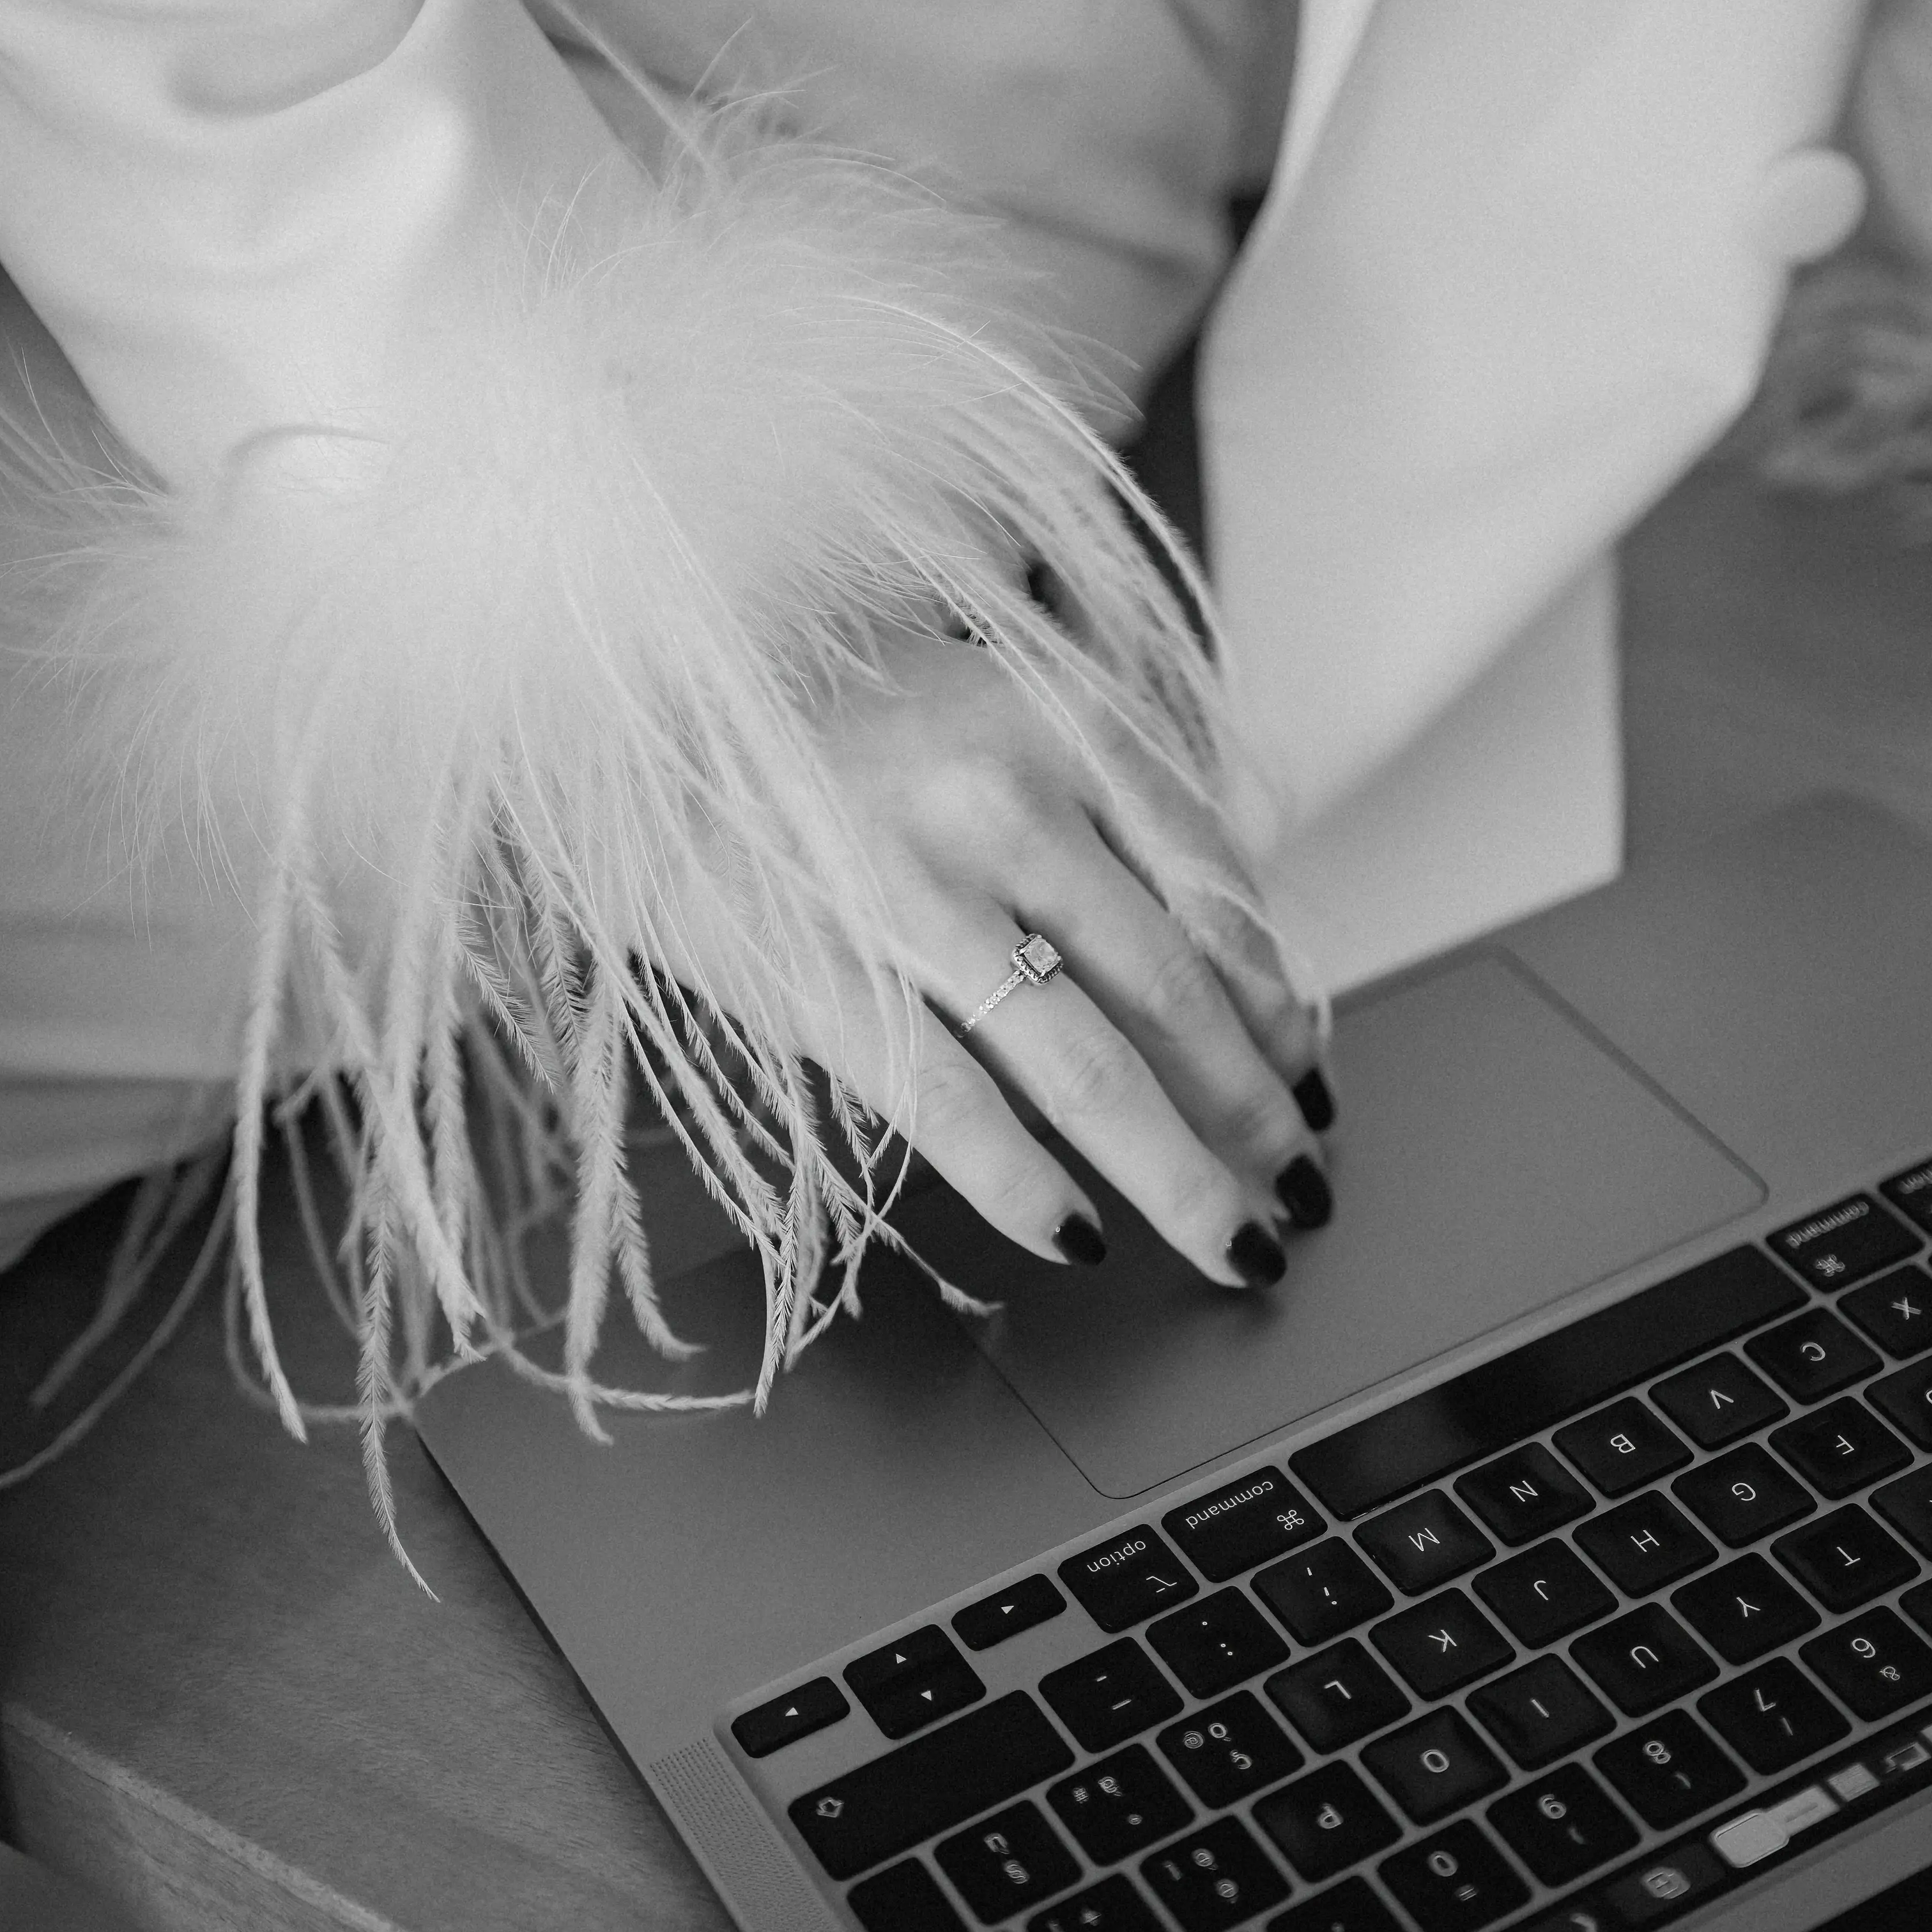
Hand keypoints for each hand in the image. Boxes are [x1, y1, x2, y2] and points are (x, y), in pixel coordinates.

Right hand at [762, 623, 1333, 1286]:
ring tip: (1234, 1244)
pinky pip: (950, 1106)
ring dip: (1180, 1174)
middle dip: (1254, 1111)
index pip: (1218, 891)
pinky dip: (1028, 1185)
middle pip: (1176, 991)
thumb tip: (1233, 960)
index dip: (1280, 1008)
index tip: (1307, 1082)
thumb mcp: (991, 697)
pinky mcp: (816, 972)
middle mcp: (1005, 800)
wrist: (624, 687)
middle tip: (1299, 1187)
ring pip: (1090, 1066)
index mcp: (1062, 721)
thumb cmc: (827, 704)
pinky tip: (1078, 1238)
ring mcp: (910, 890)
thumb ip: (1107, 801)